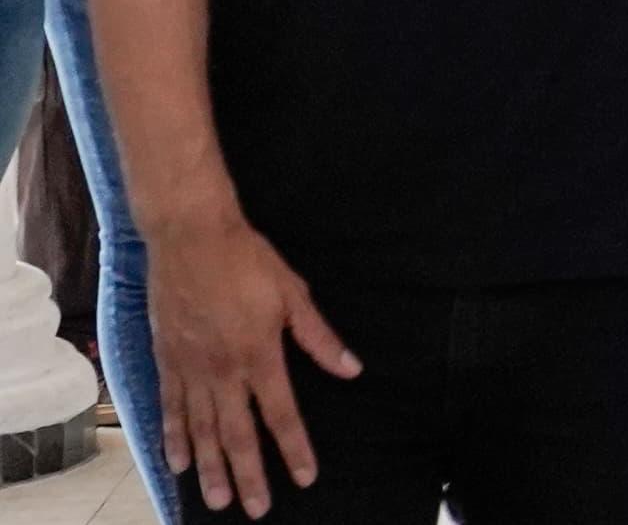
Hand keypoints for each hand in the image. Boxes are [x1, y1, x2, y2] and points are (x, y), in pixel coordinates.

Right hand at [149, 208, 357, 518]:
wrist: (190, 238)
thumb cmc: (248, 261)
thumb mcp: (293, 295)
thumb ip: (319, 338)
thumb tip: (352, 369)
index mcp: (260, 355)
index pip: (282, 414)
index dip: (295, 448)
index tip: (306, 477)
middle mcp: (223, 371)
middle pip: (238, 434)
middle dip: (248, 474)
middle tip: (256, 509)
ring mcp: (190, 369)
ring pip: (201, 430)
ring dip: (210, 468)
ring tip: (215, 501)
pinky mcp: (167, 360)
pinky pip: (170, 409)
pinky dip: (173, 438)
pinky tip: (177, 463)